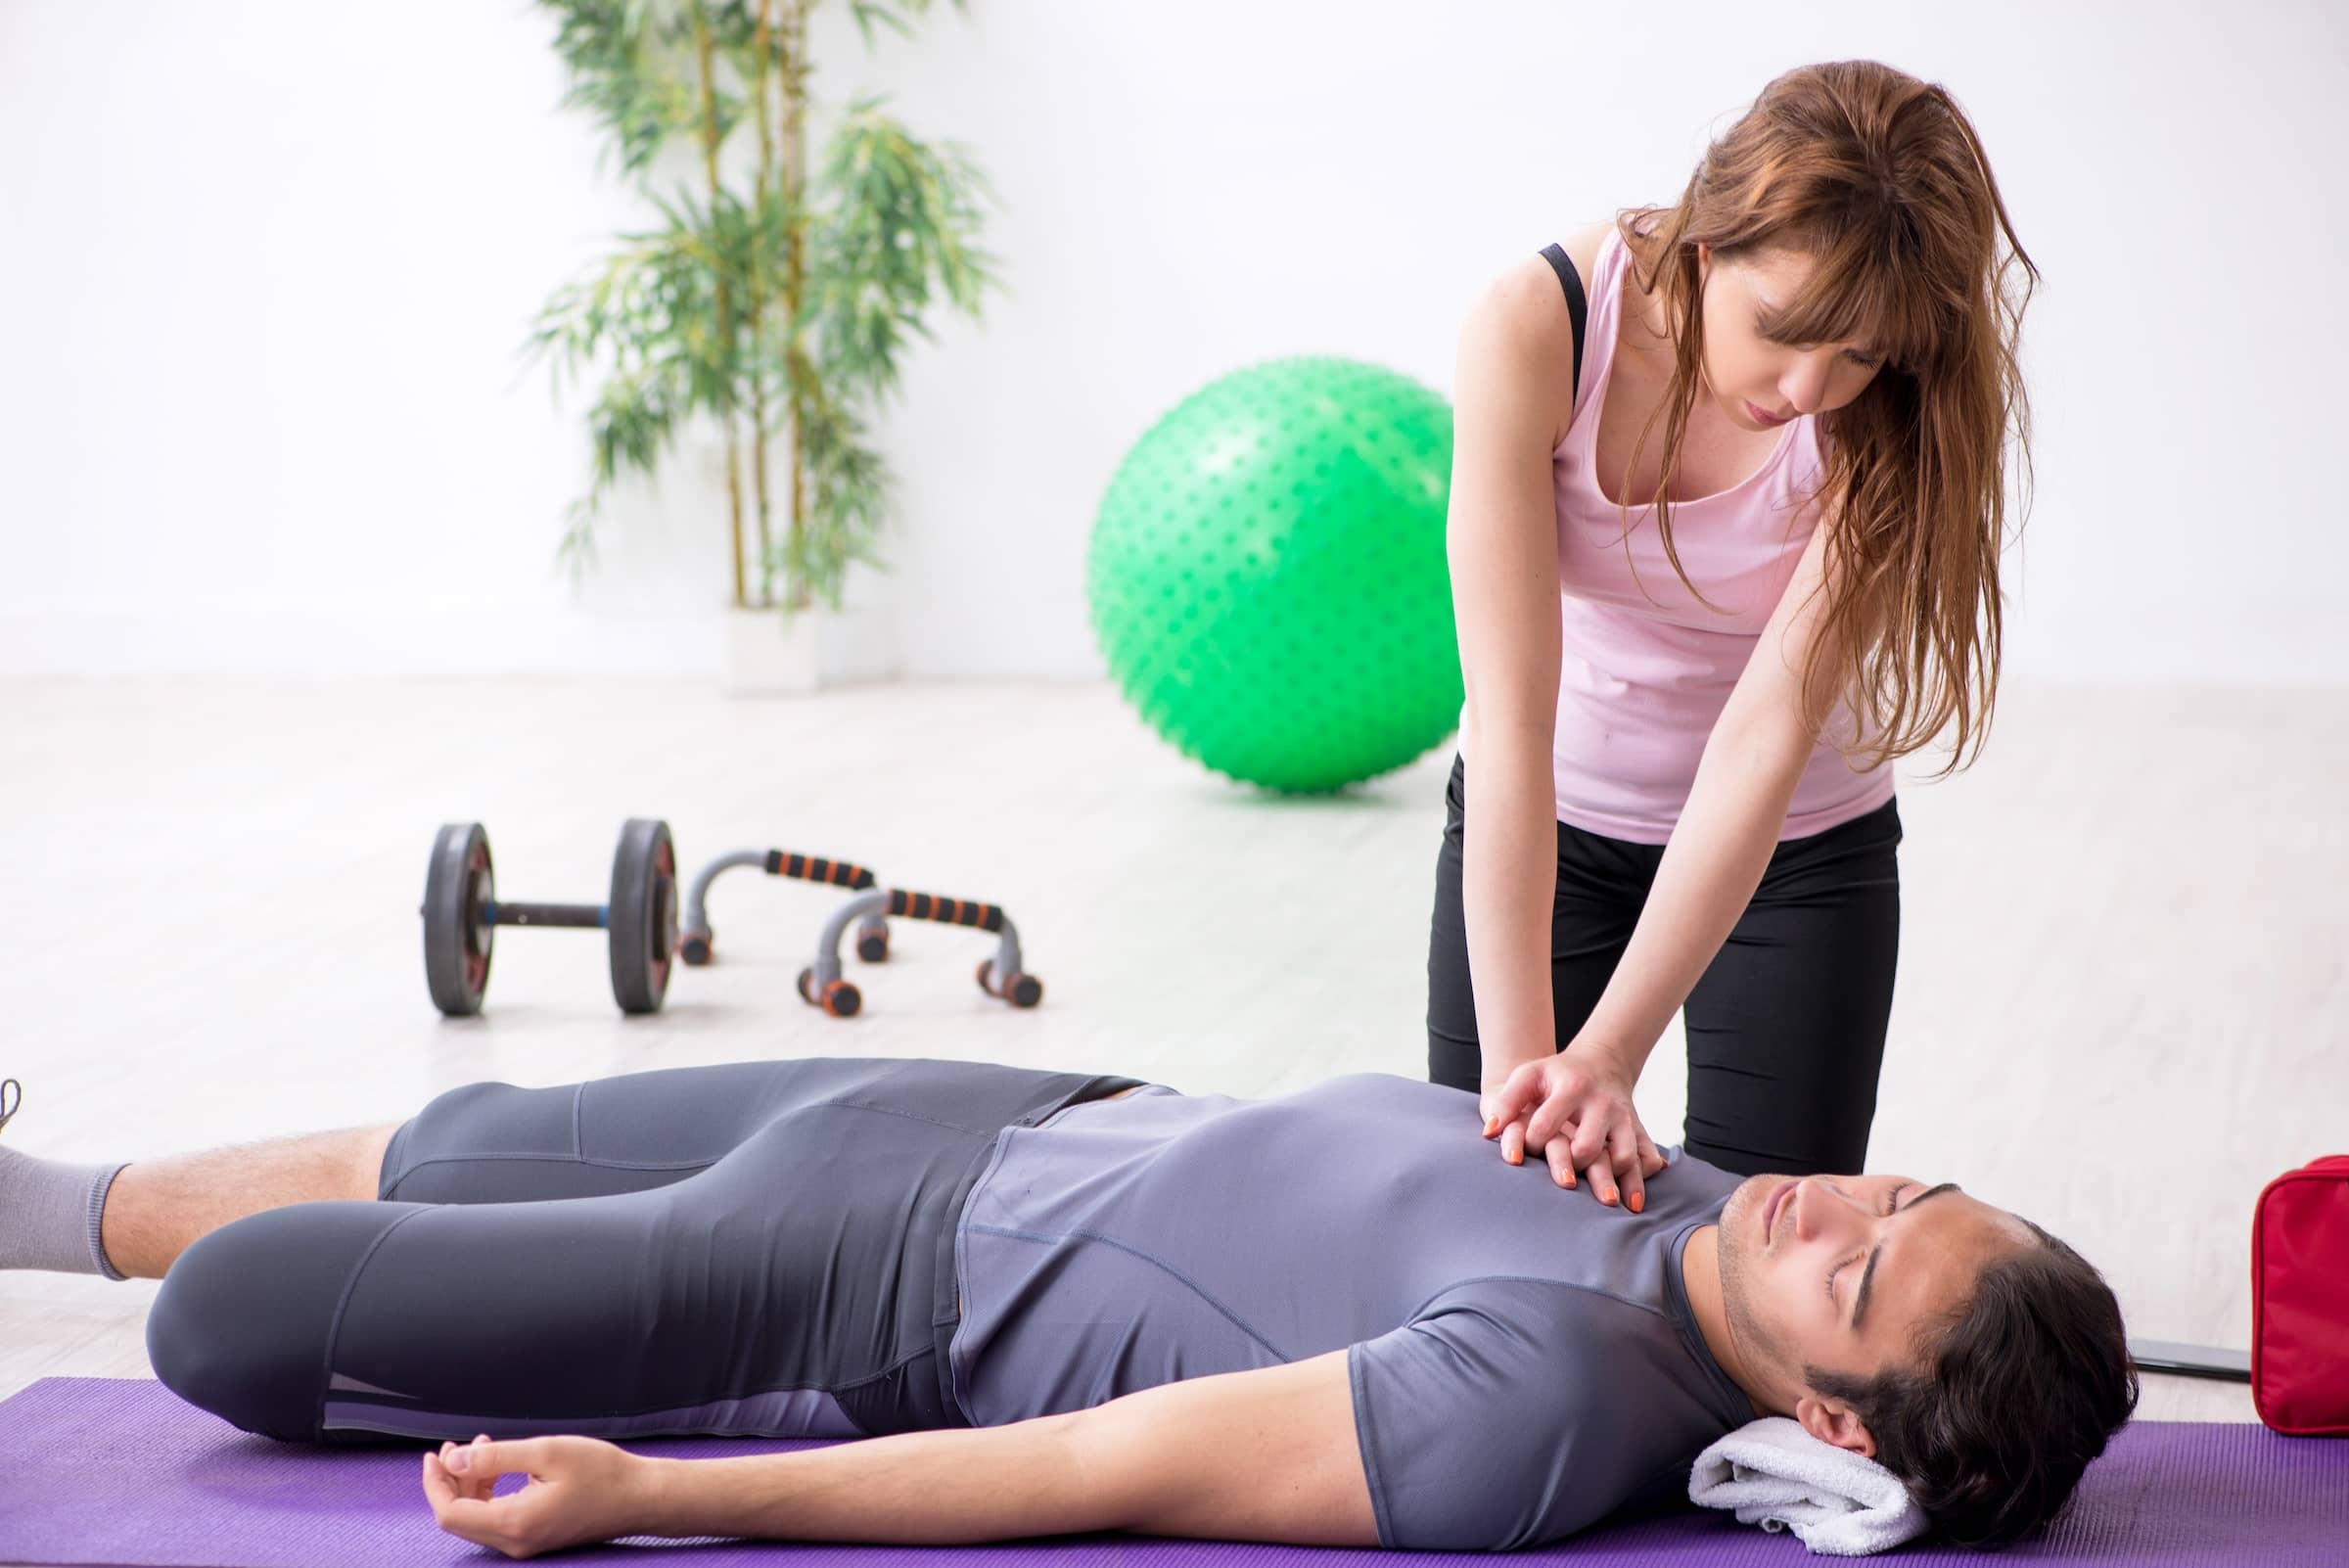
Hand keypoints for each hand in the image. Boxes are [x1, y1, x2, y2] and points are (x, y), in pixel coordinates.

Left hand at [422, 1433, 659, 1558]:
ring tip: (484, 1448)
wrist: (641, 1497)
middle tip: (458, 1446)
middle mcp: (514, 1542)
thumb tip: (453, 1460)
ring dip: (471, 1484)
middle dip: (451, 1481)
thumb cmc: (600, 1471)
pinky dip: (488, 1493)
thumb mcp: (546, 1452)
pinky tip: (501, 1468)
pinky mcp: (535, 1537)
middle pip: (459, 1517)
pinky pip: (496, 1519)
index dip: (435, 1483)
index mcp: (513, 1523)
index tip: (435, 1453)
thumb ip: (495, 1458)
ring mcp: (525, 1543)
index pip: (450, 1513)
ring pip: (477, 1518)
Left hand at [1478, 1047, 1666, 1209]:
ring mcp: (1624, 1119)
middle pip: (1587, 1147)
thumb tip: (1489, 1133)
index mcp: (1572, 1089)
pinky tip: (1632, 1202)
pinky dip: (1642, 1179)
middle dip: (1573, 1167)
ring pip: (1624, 1156)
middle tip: (1563, 1183)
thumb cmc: (1557, 1074)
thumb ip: (1507, 1101)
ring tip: (1606, 1203)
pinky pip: (1646, 1157)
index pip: (1546, 1126)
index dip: (1531, 1143)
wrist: (1603, 1062)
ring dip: (1615, 1182)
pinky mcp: (1639, 1130)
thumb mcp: (1529, 1075)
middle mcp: (1602, 1104)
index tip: (1521, 1156)